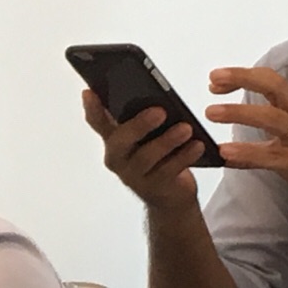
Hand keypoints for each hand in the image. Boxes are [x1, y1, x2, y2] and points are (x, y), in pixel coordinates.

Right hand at [83, 90, 201, 212]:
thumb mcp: (148, 135)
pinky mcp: (154, 188)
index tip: (90, 92)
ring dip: (167, 141)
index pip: (97, 122)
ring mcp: (133, 176)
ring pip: (145, 158)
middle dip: (138, 125)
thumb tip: (156, 96)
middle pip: (119, 141)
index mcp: (113, 139)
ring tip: (186, 128)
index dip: (91, 108)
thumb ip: (143, 117)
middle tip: (160, 111)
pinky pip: (168, 171)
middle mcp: (118, 158)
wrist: (171, 196)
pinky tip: (197, 146)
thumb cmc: (159, 157)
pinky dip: (184, 157)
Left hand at [205, 66, 287, 226]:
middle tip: (213, 80)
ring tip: (211, 112)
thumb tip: (230, 149)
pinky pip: (275, 156)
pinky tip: (226, 154)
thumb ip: (263, 147)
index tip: (215, 80)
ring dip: (240, 113)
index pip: (272, 82)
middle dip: (243, 79)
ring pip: (273, 118)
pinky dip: (249, 153)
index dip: (244, 76)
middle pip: (274, 88)